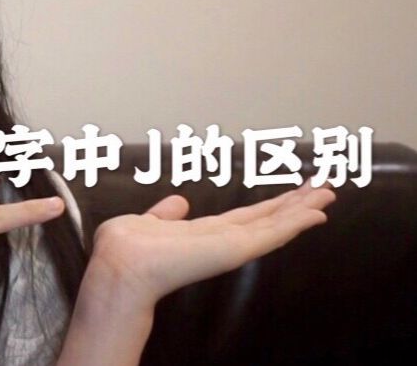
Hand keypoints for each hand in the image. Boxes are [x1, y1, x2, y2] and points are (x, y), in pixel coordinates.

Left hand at [83, 182, 336, 310]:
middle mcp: (221, 240)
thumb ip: (165, 214)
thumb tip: (180, 201)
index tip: (292, 193)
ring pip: (275, 224)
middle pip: (267, 219)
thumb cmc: (126, 248)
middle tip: (325, 188)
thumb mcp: (148, 222)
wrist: (123, 264)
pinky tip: (317, 213)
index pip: (244, 218)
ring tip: (329, 194)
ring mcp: (231, 246)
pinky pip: (272, 233)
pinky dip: (296, 222)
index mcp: (202, 233)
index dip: (268, 206)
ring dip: (302, 209)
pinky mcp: (235, 249)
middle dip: (295, 205)